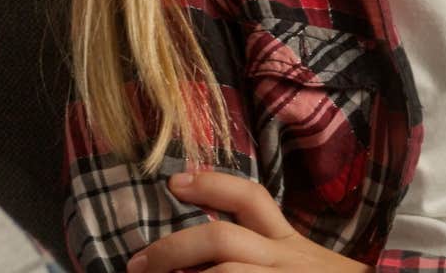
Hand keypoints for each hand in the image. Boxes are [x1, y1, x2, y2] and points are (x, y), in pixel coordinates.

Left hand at [126, 171, 373, 272]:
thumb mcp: (307, 267)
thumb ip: (270, 254)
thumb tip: (210, 252)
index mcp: (292, 246)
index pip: (253, 200)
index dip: (212, 185)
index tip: (176, 181)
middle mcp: (288, 261)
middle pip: (224, 239)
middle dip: (173, 247)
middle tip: (139, 263)